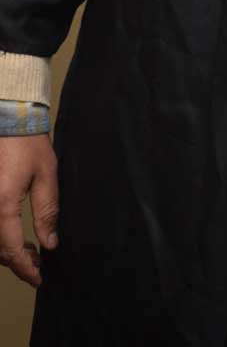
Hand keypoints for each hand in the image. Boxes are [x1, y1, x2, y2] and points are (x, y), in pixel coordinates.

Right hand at [0, 134, 57, 286]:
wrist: (10, 120)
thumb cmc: (28, 144)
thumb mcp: (46, 175)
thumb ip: (47, 211)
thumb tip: (50, 243)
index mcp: (2, 204)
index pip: (12, 249)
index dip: (26, 268)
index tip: (39, 277)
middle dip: (17, 262)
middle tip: (39, 265)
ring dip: (8, 251)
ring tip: (31, 252)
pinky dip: (2, 237)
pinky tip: (16, 237)